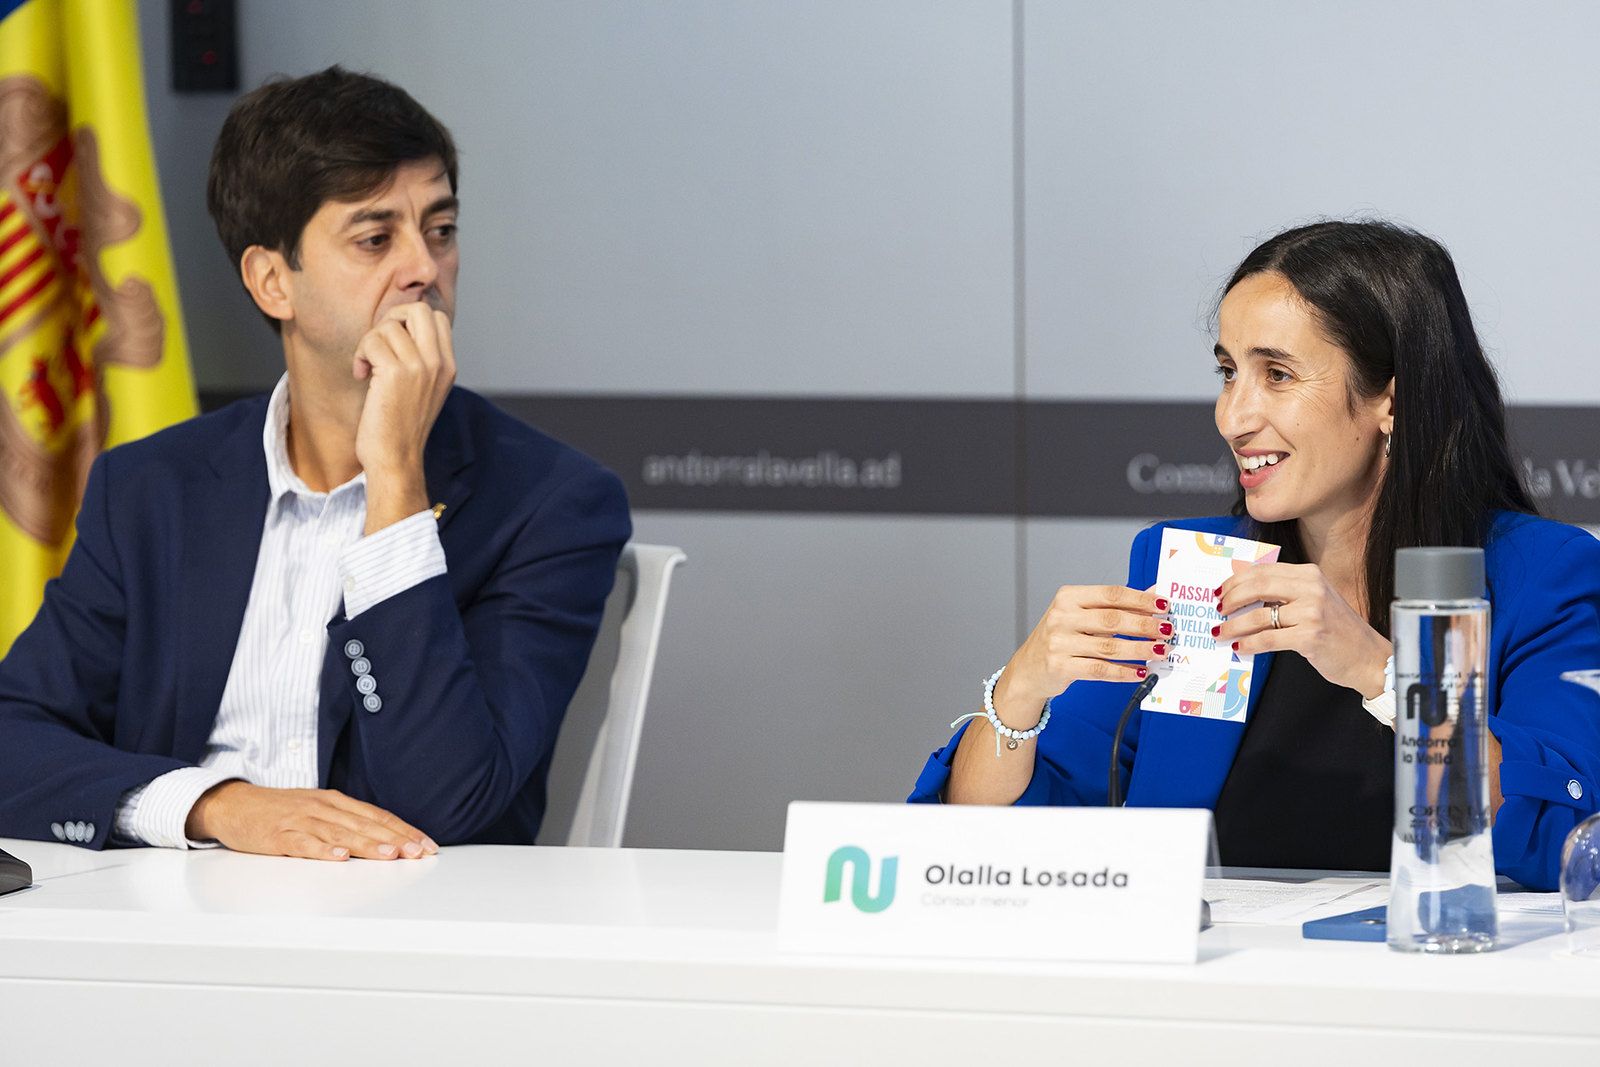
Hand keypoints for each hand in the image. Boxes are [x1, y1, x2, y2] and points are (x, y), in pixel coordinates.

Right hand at [186, 781, 438, 861]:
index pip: (378, 816)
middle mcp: (323, 808)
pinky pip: (303, 844)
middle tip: (420, 853)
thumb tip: (385, 840)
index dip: (404, 830)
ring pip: (340, 833)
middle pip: (365, 825)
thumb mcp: (318, 811)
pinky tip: (339, 857)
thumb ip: (346, 823)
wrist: (233, 805)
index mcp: (335, 802)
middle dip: (396, 840)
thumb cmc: (280, 812)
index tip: (427, 844)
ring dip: (368, 845)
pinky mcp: (278, 835)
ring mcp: (301, 820)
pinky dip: (322, 850)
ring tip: (390, 855)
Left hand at [352, 302, 456, 532]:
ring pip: (388, 325)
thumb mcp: (423, 390)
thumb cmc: (400, 427)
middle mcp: (438, 363)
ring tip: (367, 367)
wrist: (395, 459)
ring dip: (369, 342)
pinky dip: (360, 355)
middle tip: (380, 343)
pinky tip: (361, 375)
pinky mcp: (396, 373)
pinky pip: (371, 341)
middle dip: (392, 317)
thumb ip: (421, 360)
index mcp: (448, 366)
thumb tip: (397, 326)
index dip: (409, 320)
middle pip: (419, 308)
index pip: (437, 318)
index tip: (394, 343)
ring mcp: (419, 367)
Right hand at [992, 585, 1169, 728]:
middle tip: (1167, 630)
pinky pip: (1099, 670)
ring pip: (1109, 647)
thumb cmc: (1061, 638)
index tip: (1164, 605)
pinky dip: (1123, 672)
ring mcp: (1058, 642)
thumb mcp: (1083, 615)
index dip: (1140, 600)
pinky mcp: (1060, 666)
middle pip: (1112, 620)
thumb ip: (1116, 606)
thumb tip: (1154, 595)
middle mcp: (1061, 617)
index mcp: (1068, 597)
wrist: (1029, 669)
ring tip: (1160, 651)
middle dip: (1145, 625)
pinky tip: (1140, 672)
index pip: (1111, 594)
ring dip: (1140, 650)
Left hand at [1215, 563, 1389, 697]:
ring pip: (1258, 616)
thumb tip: (1240, 589)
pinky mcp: (1310, 637)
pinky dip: (1249, 644)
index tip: (1220, 592)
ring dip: (1234, 626)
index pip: (1262, 571)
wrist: (1368, 656)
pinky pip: (1268, 639)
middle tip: (1218, 610)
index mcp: (1309, 574)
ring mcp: (1312, 612)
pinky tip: (1240, 648)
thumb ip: (1284, 592)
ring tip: (1222, 633)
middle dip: (1231, 599)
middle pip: (1257, 587)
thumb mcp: (1313, 600)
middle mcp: (1311, 588)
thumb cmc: (1337, 630)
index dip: (1235, 581)